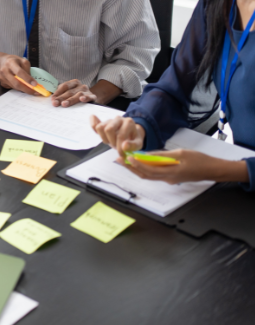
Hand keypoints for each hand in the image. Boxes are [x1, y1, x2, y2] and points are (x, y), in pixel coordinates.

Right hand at [0, 54, 38, 94]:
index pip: (19, 72)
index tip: (35, 84)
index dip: (27, 79)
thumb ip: (27, 70)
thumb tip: (31, 81)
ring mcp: (2, 78)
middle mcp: (4, 71)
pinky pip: (12, 88)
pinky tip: (22, 85)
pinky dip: (19, 88)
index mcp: (10, 63)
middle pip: (16, 83)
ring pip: (15, 87)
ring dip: (24, 89)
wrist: (0, 62)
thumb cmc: (13, 61)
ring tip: (31, 89)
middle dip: (27, 89)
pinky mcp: (2, 83)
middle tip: (35, 92)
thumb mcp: (22, 61)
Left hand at [52, 79, 96, 106]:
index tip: (52, 99)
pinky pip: (90, 97)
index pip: (64, 86)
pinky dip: (86, 98)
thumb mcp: (69, 93)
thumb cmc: (76, 96)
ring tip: (64, 104)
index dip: (57, 92)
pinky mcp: (93, 97)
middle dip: (61, 98)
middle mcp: (80, 86)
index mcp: (73, 83)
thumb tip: (52, 99)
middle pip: (70, 91)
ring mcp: (87, 91)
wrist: (91, 99)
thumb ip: (60, 95)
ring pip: (78, 94)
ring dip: (70, 99)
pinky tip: (82, 99)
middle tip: (55, 103)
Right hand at [89, 115, 144, 158]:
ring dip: (103, 138)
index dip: (120, 147)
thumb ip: (133, 145)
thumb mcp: (139, 144)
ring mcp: (110, 120)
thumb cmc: (134, 139)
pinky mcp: (103, 123)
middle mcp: (119, 119)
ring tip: (110, 142)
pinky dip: (93, 123)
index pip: (120, 135)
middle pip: (108, 129)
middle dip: (111, 141)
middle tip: (116, 147)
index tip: (121, 154)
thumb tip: (124, 146)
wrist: (132, 134)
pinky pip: (96, 122)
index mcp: (128, 122)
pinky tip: (93, 119)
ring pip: (100, 127)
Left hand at [118, 149, 234, 183]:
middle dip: (131, 168)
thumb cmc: (200, 160)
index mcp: (171, 173)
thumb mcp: (180, 153)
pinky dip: (146, 169)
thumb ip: (163, 155)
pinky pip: (155, 175)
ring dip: (137, 169)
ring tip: (126, 160)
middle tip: (120, 160)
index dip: (137, 164)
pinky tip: (140, 162)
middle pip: (145, 175)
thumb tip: (147, 155)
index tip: (128, 157)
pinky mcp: (171, 178)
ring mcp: (169, 180)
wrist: (213, 170)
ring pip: (149, 176)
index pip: (149, 170)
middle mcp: (168, 179)